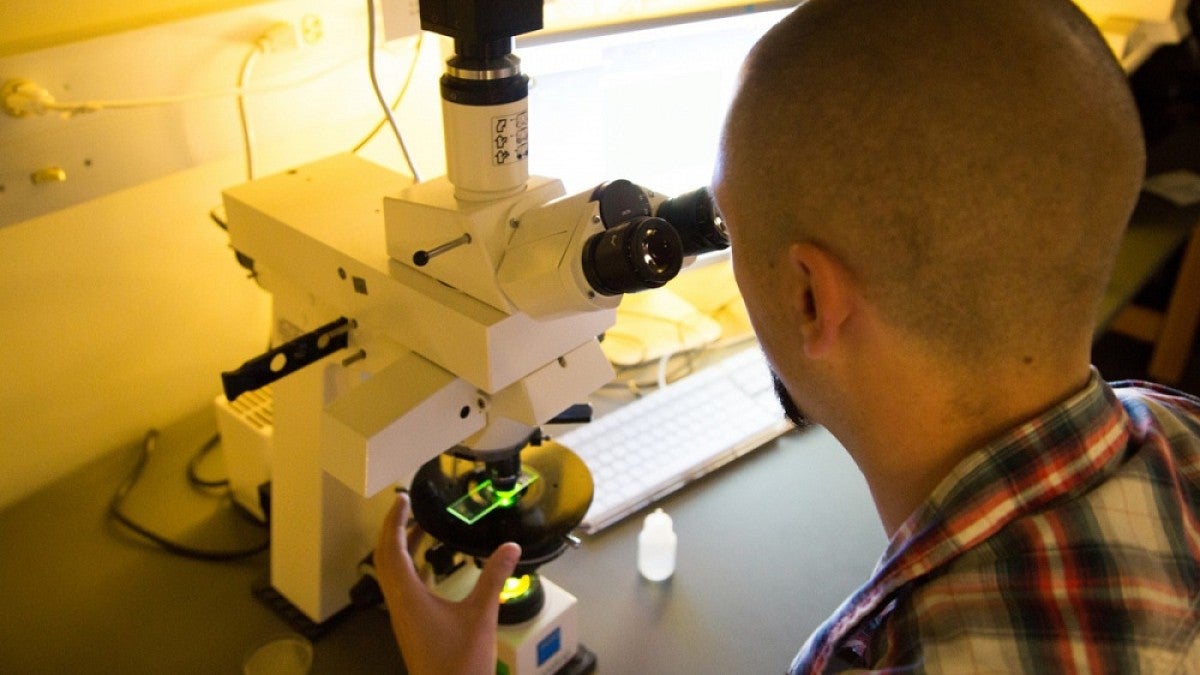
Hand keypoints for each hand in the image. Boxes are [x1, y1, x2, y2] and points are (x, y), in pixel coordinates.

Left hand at [375, 492, 521, 674]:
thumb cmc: (460, 662)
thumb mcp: (482, 615)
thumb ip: (494, 577)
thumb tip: (510, 547)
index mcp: (408, 597)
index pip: (392, 550)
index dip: (395, 521)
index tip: (402, 499)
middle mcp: (399, 604)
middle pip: (386, 559)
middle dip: (396, 530)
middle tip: (410, 507)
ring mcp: (403, 617)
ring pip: (394, 574)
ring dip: (404, 549)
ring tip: (422, 529)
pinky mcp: (411, 626)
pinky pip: (404, 588)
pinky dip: (413, 568)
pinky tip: (432, 566)